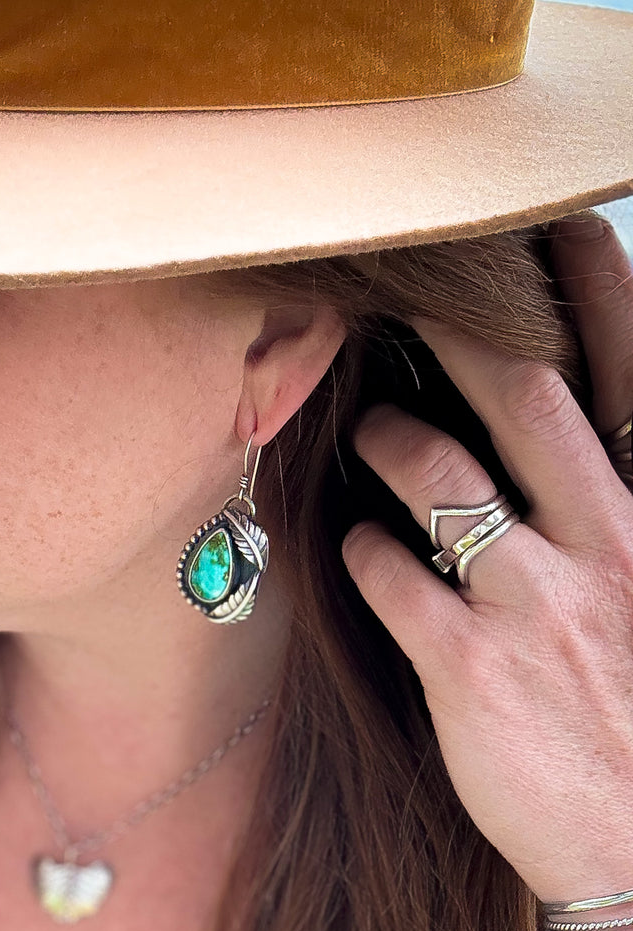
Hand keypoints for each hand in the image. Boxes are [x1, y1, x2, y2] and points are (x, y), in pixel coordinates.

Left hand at [340, 214, 632, 903]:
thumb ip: (613, 529)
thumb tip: (567, 475)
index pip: (630, 387)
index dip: (600, 300)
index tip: (560, 235)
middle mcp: (609, 549)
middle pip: (529, 403)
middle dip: (469, 333)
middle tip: (410, 300)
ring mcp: (536, 606)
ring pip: (444, 479)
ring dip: (394, 441)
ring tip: (371, 434)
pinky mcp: (469, 669)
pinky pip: (393, 579)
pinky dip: (360, 552)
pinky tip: (352, 549)